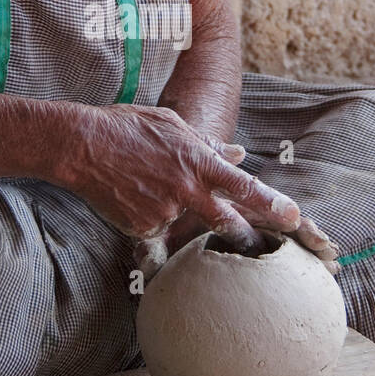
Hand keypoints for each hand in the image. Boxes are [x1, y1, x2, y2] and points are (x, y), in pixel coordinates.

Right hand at [61, 103, 339, 277]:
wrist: (80, 146)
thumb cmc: (126, 128)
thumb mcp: (172, 126)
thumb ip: (208, 146)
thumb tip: (240, 155)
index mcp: (197, 162)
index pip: (243, 187)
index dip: (271, 204)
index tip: (294, 217)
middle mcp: (185, 190)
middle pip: (228, 223)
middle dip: (250, 239)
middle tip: (269, 249)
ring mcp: (164, 211)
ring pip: (186, 225)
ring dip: (181, 216)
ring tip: (153, 190)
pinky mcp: (142, 228)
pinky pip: (159, 232)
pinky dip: (154, 220)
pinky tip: (134, 198)